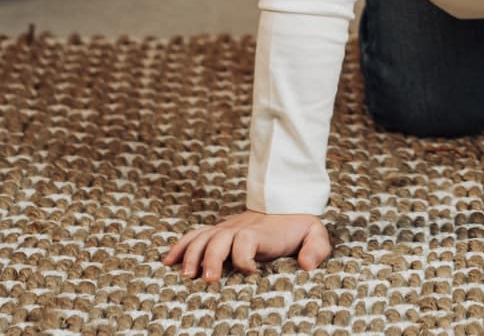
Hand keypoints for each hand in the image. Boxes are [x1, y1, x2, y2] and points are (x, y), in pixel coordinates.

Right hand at [162, 210, 330, 283]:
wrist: (285, 203)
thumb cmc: (298, 226)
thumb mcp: (315, 234)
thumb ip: (316, 248)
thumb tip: (306, 265)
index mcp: (260, 233)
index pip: (247, 240)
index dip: (245, 256)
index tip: (250, 271)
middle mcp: (238, 230)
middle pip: (219, 239)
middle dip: (211, 259)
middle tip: (207, 280)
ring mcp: (225, 230)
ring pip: (202, 238)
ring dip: (191, 255)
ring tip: (185, 275)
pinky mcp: (216, 232)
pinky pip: (193, 236)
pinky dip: (180, 246)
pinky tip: (168, 261)